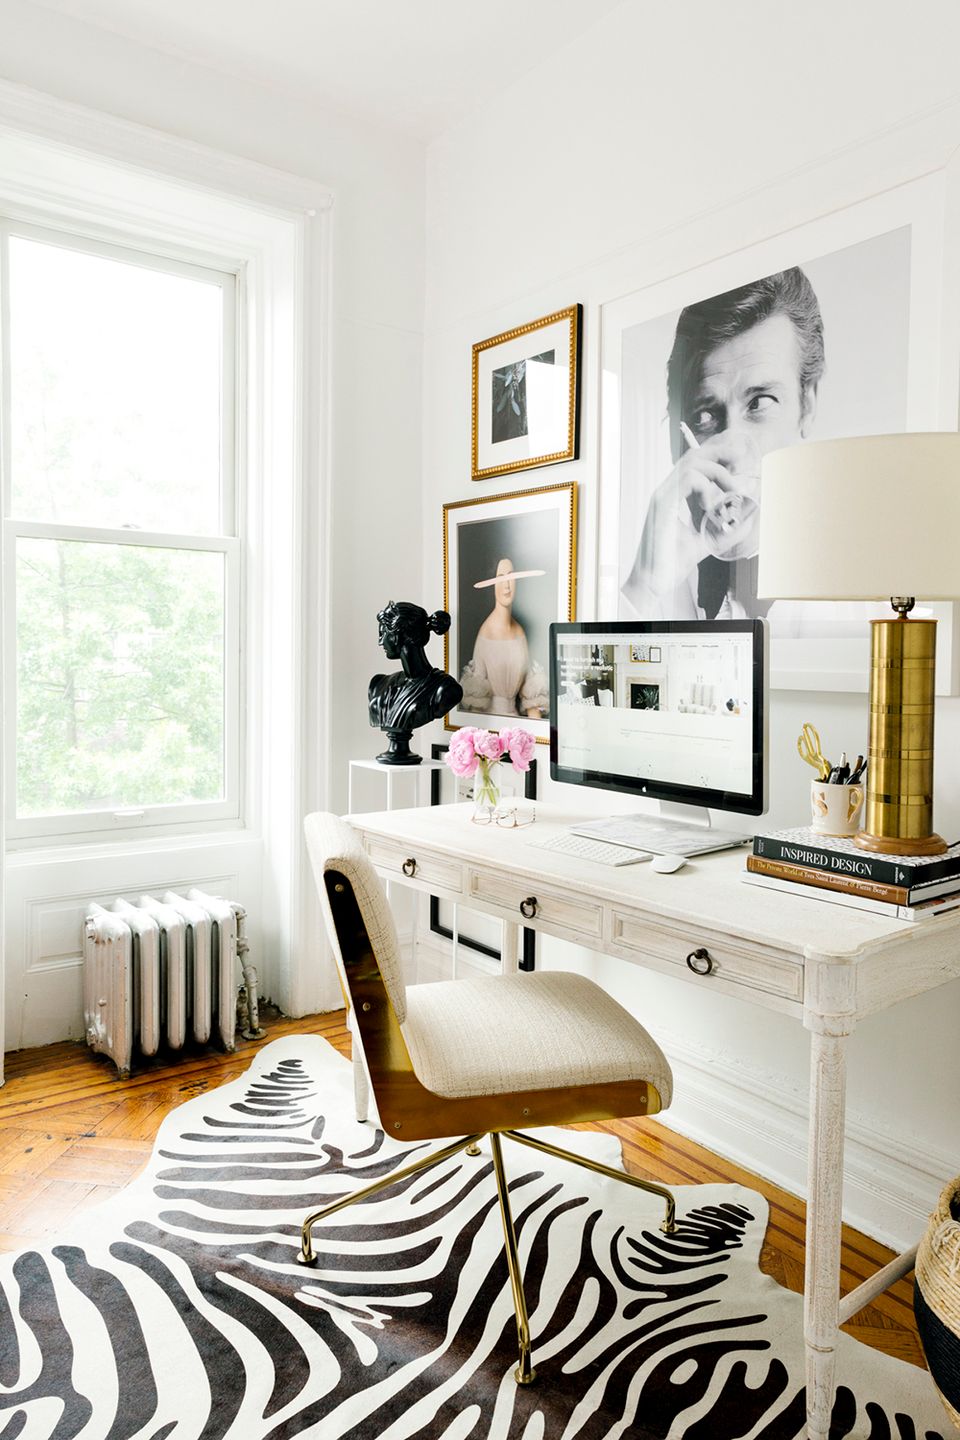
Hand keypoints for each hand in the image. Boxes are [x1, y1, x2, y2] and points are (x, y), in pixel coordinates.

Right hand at [622, 433, 759, 611]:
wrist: (652, 583)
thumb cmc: (671, 564)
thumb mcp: (706, 542)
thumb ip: (725, 530)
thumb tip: (747, 518)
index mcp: (673, 496)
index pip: (694, 464)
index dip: (717, 458)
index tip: (737, 468)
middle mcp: (666, 491)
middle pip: (694, 454)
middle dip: (721, 453)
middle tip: (741, 464)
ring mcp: (663, 496)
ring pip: (692, 462)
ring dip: (719, 473)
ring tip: (731, 492)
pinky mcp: (663, 505)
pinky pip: (688, 479)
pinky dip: (706, 487)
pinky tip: (712, 506)